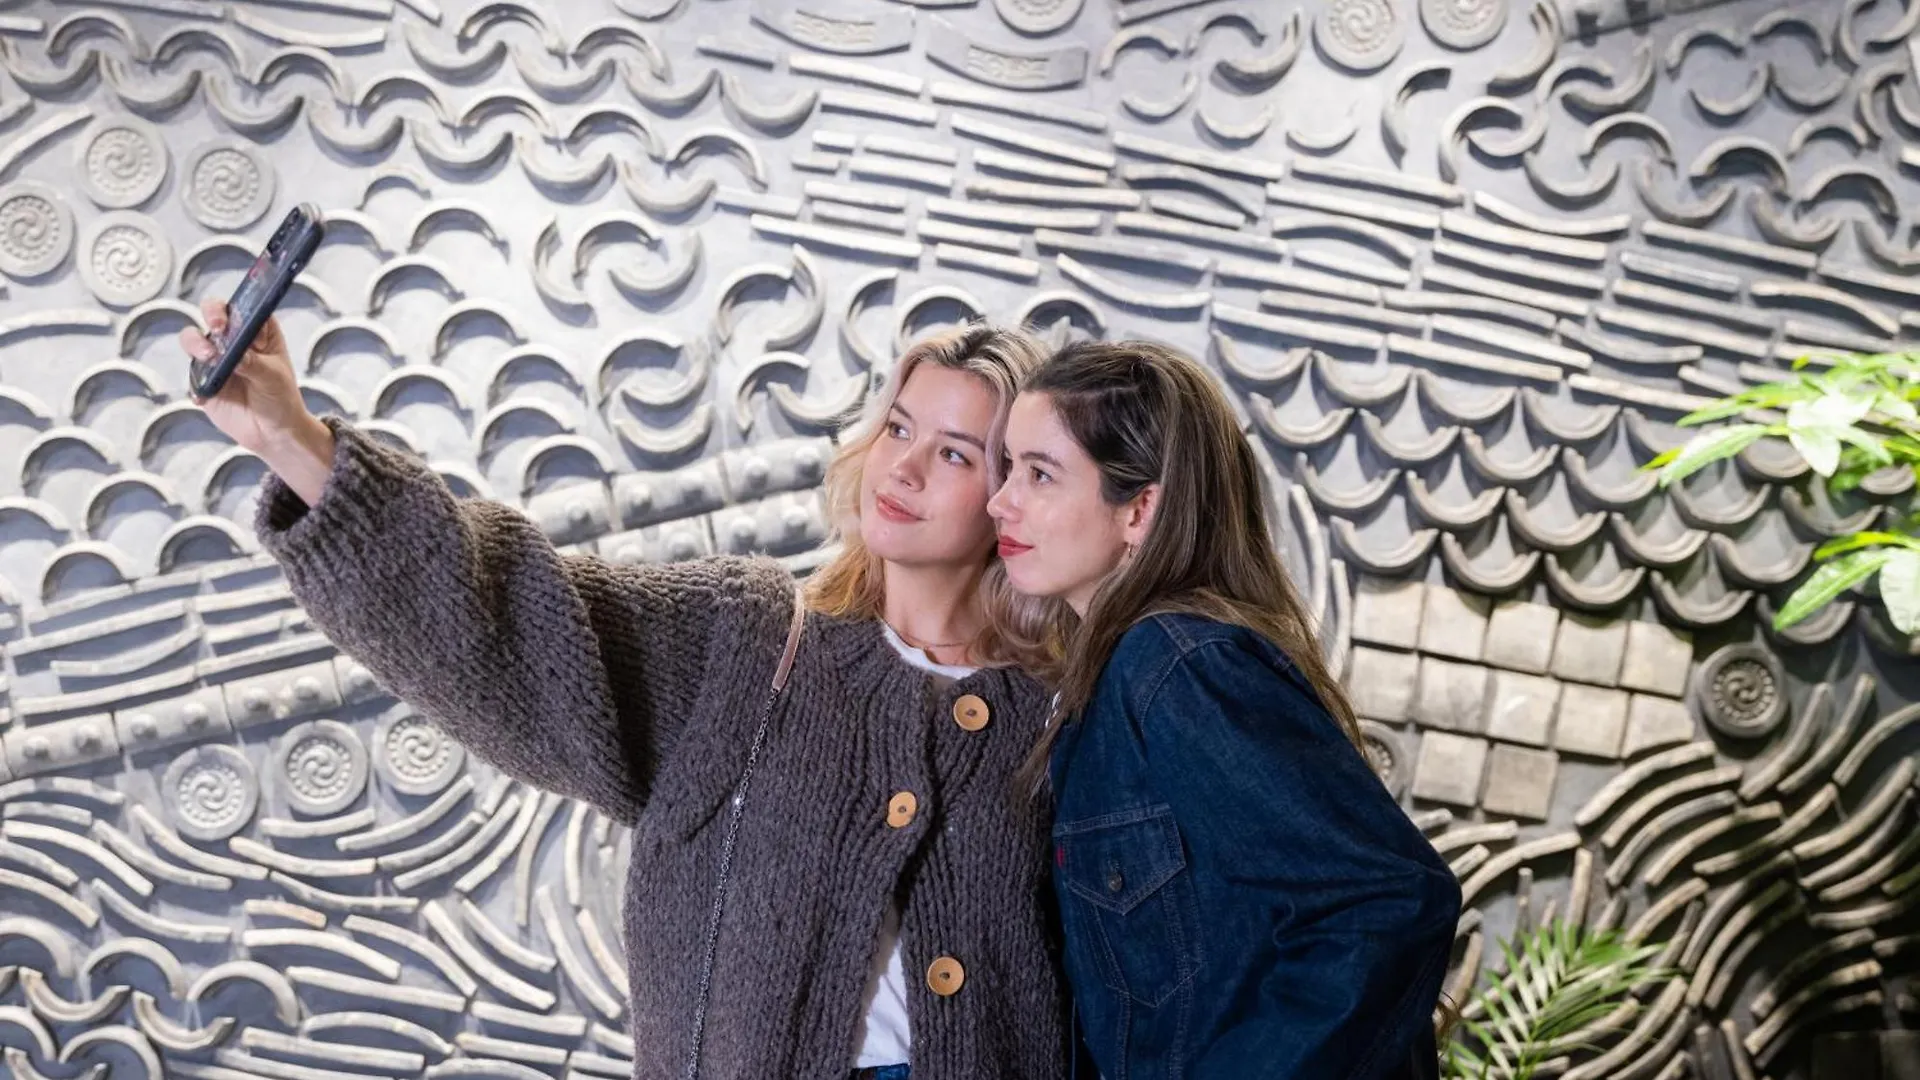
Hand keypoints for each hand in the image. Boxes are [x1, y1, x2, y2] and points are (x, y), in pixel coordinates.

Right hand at [180, 298, 313, 454]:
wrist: (273, 432)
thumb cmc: (281, 398)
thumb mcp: (274, 378)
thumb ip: (253, 363)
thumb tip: (234, 355)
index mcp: (259, 331)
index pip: (244, 306)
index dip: (237, 305)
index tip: (234, 316)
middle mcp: (234, 338)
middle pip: (213, 313)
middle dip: (212, 315)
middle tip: (218, 329)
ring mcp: (216, 357)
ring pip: (194, 338)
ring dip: (197, 344)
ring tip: (210, 359)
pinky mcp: (203, 379)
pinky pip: (191, 375)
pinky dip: (195, 383)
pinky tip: (205, 396)